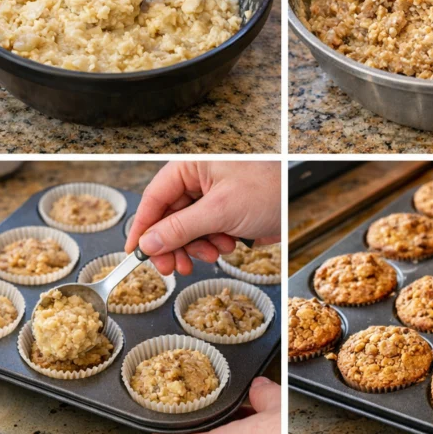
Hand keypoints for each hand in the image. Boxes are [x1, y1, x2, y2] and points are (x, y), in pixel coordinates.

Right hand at [125, 160, 279, 275]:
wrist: (299, 201)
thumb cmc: (269, 189)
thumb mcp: (220, 210)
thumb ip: (181, 228)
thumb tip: (150, 242)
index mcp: (192, 166)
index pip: (155, 197)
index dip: (143, 226)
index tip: (133, 252)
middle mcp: (199, 179)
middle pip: (168, 217)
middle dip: (173, 244)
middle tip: (171, 267)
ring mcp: (211, 196)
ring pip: (186, 229)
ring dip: (195, 246)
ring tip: (212, 253)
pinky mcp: (223, 212)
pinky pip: (203, 233)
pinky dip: (210, 244)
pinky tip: (226, 246)